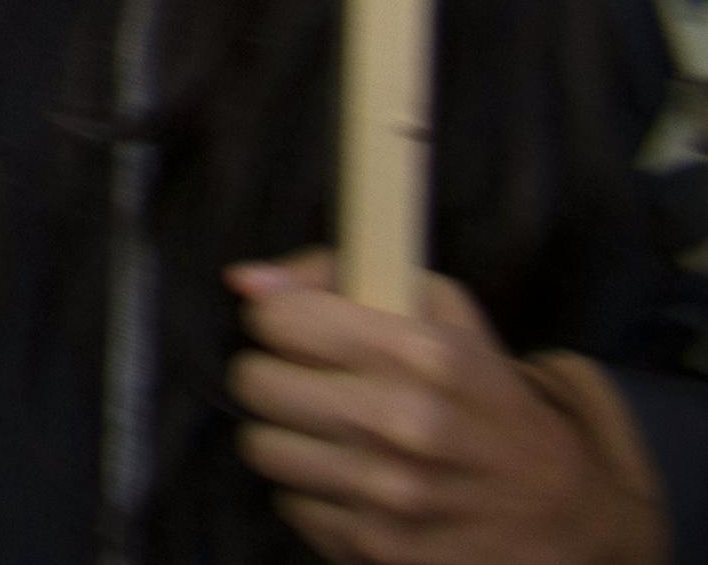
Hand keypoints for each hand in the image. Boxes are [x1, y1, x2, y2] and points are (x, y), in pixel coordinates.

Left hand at [230, 255, 660, 564]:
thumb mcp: (438, 308)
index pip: (274, 318)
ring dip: (290, 437)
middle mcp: (404, 423)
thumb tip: (242, 280)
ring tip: (339, 436)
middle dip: (277, 376)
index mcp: (421, 353)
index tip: (307, 334)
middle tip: (317, 386)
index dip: (283, 322)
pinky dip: (317, 493)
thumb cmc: (484, 390)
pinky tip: (362, 484)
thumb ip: (334, 273)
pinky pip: (289, 503)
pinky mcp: (381, 548)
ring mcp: (391, 493)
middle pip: (252, 381)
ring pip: (260, 445)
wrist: (567, 504)